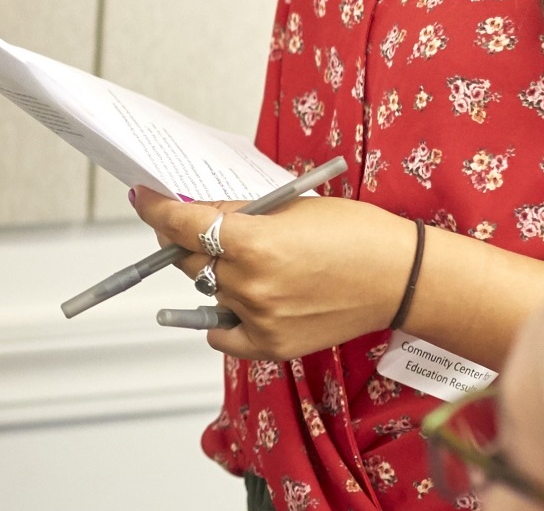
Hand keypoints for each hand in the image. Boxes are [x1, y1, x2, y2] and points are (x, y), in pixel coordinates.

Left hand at [132, 187, 417, 361]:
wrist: (400, 277)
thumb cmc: (355, 234)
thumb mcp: (290, 207)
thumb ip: (238, 214)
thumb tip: (198, 212)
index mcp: (253, 242)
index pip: (182, 225)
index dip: (155, 209)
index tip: (142, 198)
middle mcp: (250, 284)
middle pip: (189, 260)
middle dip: (182, 238)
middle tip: (185, 224)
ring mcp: (258, 319)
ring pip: (207, 291)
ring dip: (211, 272)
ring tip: (235, 259)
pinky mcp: (272, 345)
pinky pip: (222, 333)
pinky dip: (218, 318)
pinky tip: (229, 302)